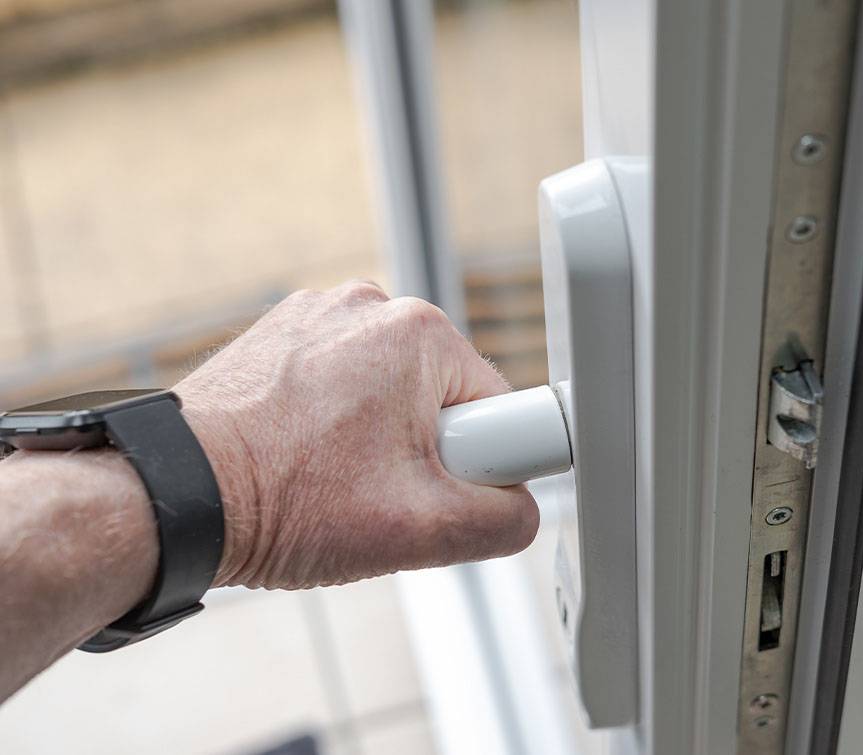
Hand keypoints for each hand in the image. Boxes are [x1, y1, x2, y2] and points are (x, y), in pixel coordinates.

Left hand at [175, 282, 538, 589]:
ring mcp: (320, 316)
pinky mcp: (284, 335)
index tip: (430, 490)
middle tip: (373, 490)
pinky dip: (336, 423)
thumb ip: (505, 518)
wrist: (173, 497)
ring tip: (329, 476)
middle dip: (425, 454)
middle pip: (445, 398)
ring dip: (379, 441)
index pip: (500, 407)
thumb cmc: (283, 501)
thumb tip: (517, 508)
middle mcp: (370, 306)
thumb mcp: (422, 530)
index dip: (479, 464)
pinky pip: (345, 384)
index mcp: (418, 333)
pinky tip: (304, 456)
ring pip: (394, 394)